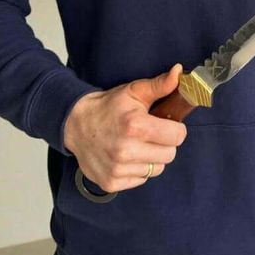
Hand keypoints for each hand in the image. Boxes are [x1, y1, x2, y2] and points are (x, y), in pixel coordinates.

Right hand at [63, 63, 187, 192]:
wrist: (75, 124)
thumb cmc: (109, 107)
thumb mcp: (135, 90)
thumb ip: (160, 84)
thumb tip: (178, 71)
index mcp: (135, 126)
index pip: (177, 136)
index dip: (176, 129)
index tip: (167, 124)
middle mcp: (126, 150)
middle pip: (170, 155)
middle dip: (165, 143)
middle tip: (152, 134)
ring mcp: (117, 169)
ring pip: (156, 169)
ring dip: (152, 158)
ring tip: (139, 144)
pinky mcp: (110, 182)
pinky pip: (141, 180)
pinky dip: (138, 170)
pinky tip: (128, 156)